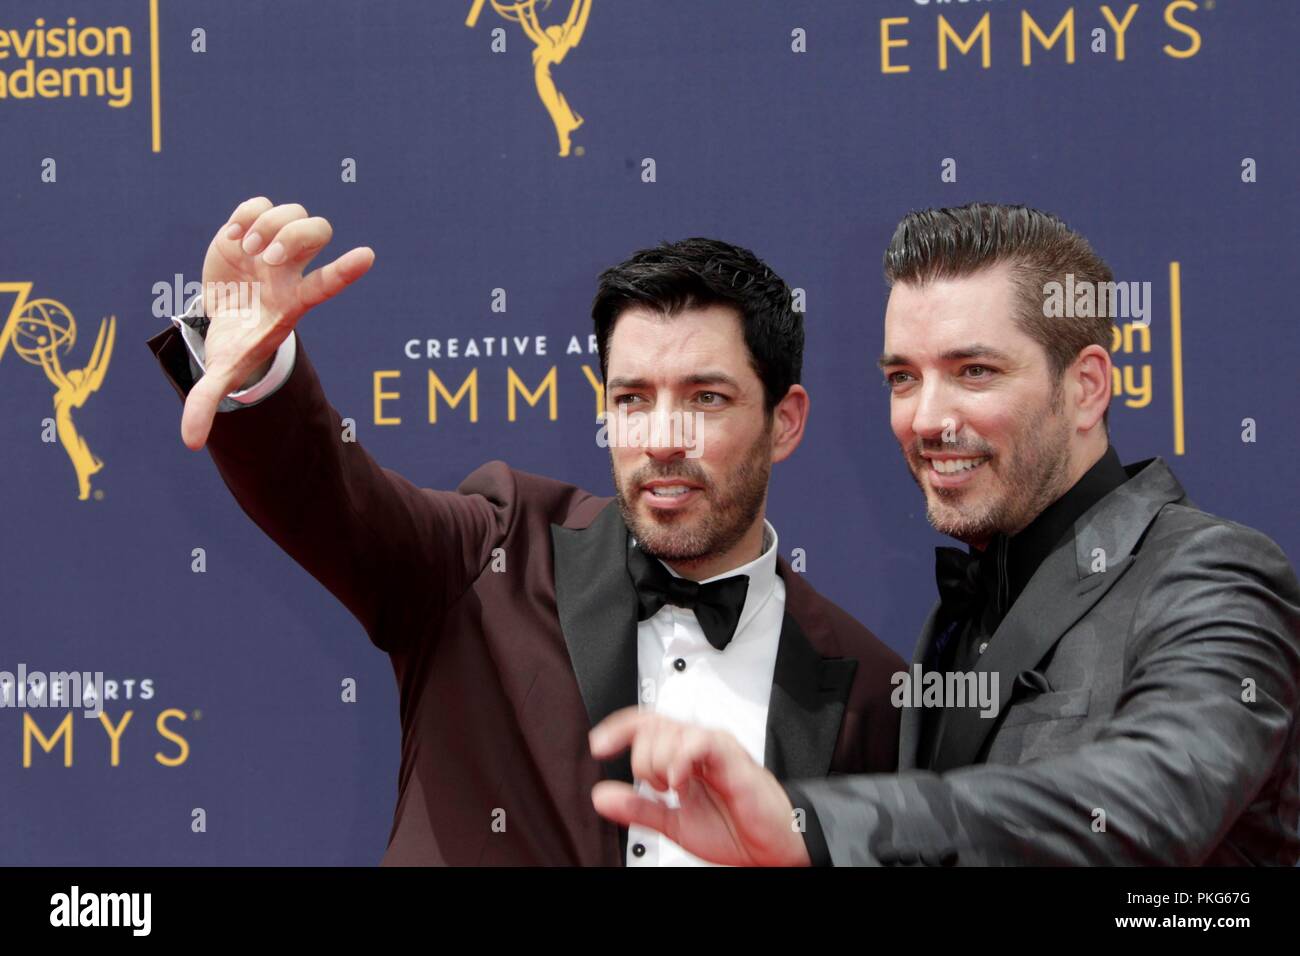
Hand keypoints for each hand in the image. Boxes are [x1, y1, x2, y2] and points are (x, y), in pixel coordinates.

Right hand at [180, 196, 374, 449]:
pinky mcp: (252, 226)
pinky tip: (234, 237)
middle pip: (317, 233)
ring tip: (245, 251)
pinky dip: (248, 214)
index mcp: (293, 301)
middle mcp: (291, 270)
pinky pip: (261, 203)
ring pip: (294, 214)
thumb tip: (190, 444)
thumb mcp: (223, 371)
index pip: (329, 283)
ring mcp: (276, 246)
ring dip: (267, 226)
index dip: (346, 270)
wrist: (226, 314)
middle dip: (292, 238)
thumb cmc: (236, 342)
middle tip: (264, 258)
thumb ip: (207, 403)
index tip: (368, 257)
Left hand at [588, 708, 811, 865]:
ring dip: (659, 763)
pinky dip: (680, 760)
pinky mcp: (730, 755)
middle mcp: (696, 746)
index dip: (617, 729)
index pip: (644, 725)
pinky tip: (679, 782)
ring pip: (668, 731)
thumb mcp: (673, 822)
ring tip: (674, 789)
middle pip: (650, 726)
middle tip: (658, 788)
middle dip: (642, 760)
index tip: (599, 746)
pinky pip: (698, 741)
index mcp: (682, 756)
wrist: (771, 845)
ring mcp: (713, 747)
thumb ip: (638, 807)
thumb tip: (601, 796)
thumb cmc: (733, 829)